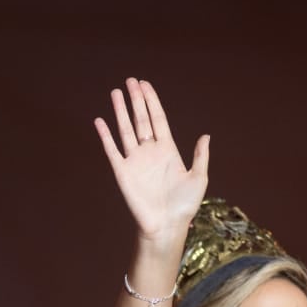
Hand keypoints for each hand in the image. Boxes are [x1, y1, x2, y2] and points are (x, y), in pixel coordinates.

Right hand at [94, 78, 209, 240]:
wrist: (167, 226)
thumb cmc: (184, 206)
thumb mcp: (199, 178)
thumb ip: (200, 156)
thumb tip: (205, 135)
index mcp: (168, 150)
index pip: (158, 119)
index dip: (152, 101)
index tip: (145, 85)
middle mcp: (150, 152)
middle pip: (141, 119)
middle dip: (136, 100)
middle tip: (130, 81)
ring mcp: (135, 161)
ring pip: (126, 129)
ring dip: (120, 111)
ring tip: (115, 92)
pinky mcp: (123, 172)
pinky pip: (112, 150)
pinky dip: (105, 136)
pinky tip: (100, 121)